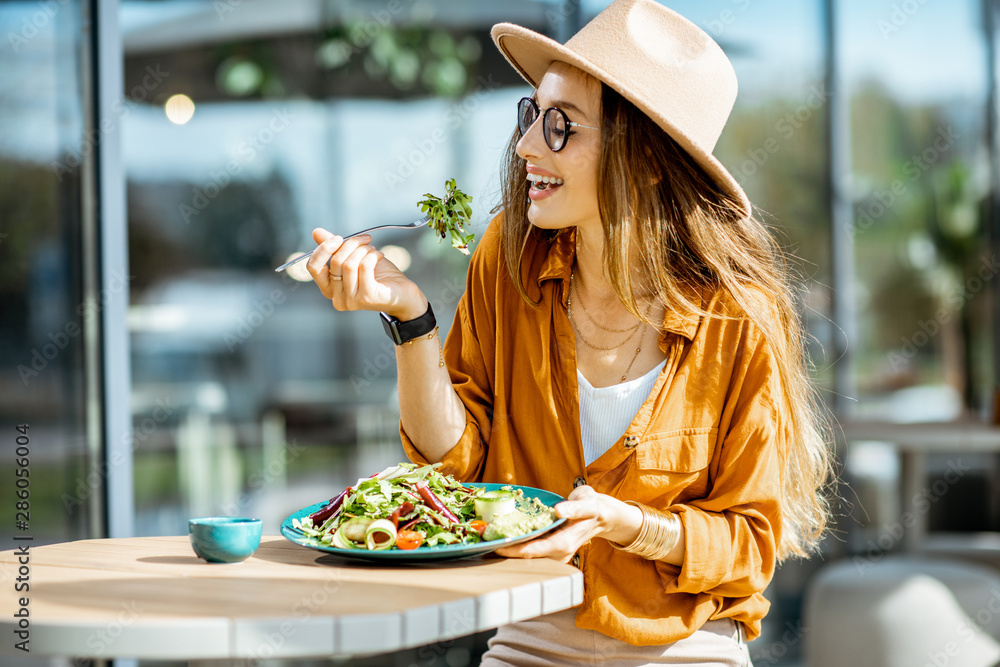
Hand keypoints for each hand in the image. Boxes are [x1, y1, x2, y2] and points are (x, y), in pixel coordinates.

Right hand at [307, 228, 426, 318]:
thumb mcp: (354, 258)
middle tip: (365, 239)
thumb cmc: (378, 277)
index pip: (313, 267)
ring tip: (373, 250)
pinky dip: (372, 256)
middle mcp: (337, 298)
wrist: (402, 294)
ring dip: (363, 249)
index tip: (338, 238)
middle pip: (335, 262)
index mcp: (330, 289)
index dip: (323, 249)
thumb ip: (335, 248)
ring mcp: (351, 300)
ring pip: (349, 264)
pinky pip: (364, 267)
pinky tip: (379, 256)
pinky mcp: (367, 297)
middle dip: (351, 244)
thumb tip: (316, 232)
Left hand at [493, 485, 641, 563]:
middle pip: (527, 555)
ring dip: (509, 549)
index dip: (516, 549)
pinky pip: (530, 549)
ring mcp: (554, 554)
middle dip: (506, 550)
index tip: (498, 545)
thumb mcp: (587, 503)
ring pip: (527, 555)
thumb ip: (575, 508)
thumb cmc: (592, 507)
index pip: (535, 550)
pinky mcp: (550, 550)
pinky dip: (516, 544)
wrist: (600, 515)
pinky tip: (502, 536)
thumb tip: (559, 510)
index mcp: (565, 543)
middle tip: (484, 541)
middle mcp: (558, 554)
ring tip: (487, 539)